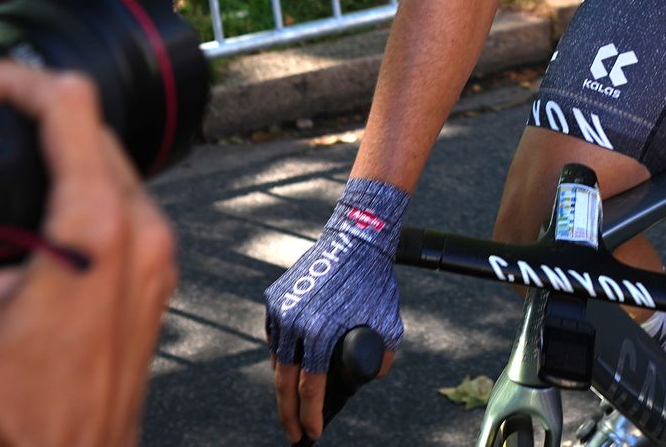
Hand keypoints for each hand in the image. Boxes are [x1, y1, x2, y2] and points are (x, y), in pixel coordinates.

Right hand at [267, 179, 407, 443]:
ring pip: (277, 359)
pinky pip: (275, 336)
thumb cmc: (374, 281)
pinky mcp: (274, 297)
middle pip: (284, 382)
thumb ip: (385, 356)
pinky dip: (282, 354)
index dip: (310, 415)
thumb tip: (372, 377)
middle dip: (288, 413)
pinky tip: (291, 368)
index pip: (311, 387)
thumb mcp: (390, 322)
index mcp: (321, 330)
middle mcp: (294, 322)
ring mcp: (280, 309)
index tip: (312, 434)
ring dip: (284, 383)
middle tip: (294, 434)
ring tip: (294, 403)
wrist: (355, 237)